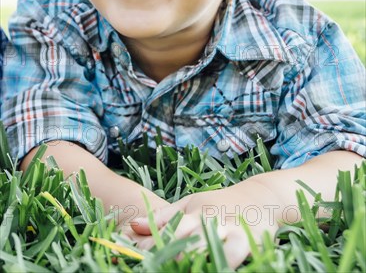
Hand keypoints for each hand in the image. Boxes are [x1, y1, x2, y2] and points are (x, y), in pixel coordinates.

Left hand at [131, 185, 278, 268]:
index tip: (129, 257)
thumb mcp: (192, 204)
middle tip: (151, 267)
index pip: (165, 229)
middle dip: (164, 256)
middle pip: (180, 239)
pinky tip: (213, 268)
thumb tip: (132, 225)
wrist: (262, 196)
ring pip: (203, 247)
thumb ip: (164, 217)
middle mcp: (207, 217)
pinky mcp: (246, 238)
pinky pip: (231, 255)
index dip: (147, 245)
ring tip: (177, 269)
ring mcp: (226, 227)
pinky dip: (221, 264)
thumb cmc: (220, 203)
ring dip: (189, 261)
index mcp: (192, 210)